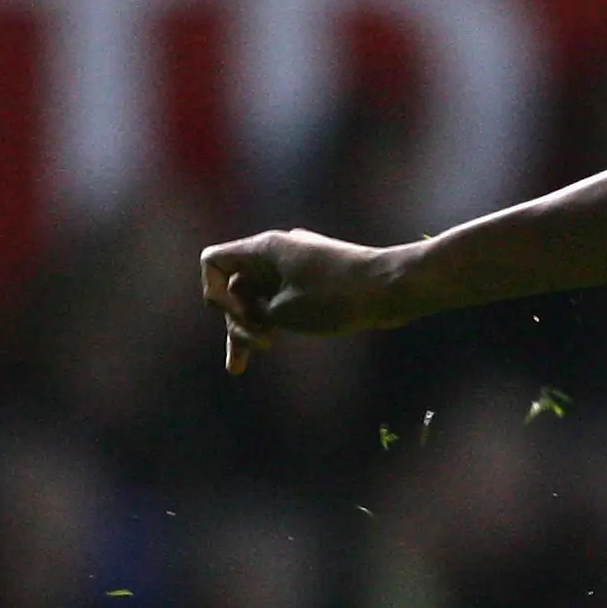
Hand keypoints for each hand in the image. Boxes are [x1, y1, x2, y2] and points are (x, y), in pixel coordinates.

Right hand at [198, 231, 410, 372]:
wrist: (393, 287)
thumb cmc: (337, 297)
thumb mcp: (283, 312)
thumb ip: (253, 314)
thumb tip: (251, 313)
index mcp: (264, 248)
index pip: (213, 262)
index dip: (214, 292)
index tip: (237, 316)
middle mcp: (275, 252)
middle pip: (234, 285)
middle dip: (235, 318)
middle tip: (255, 348)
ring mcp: (294, 267)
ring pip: (257, 297)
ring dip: (250, 325)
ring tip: (248, 359)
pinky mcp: (311, 282)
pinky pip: (279, 300)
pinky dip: (270, 321)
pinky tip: (266, 344)